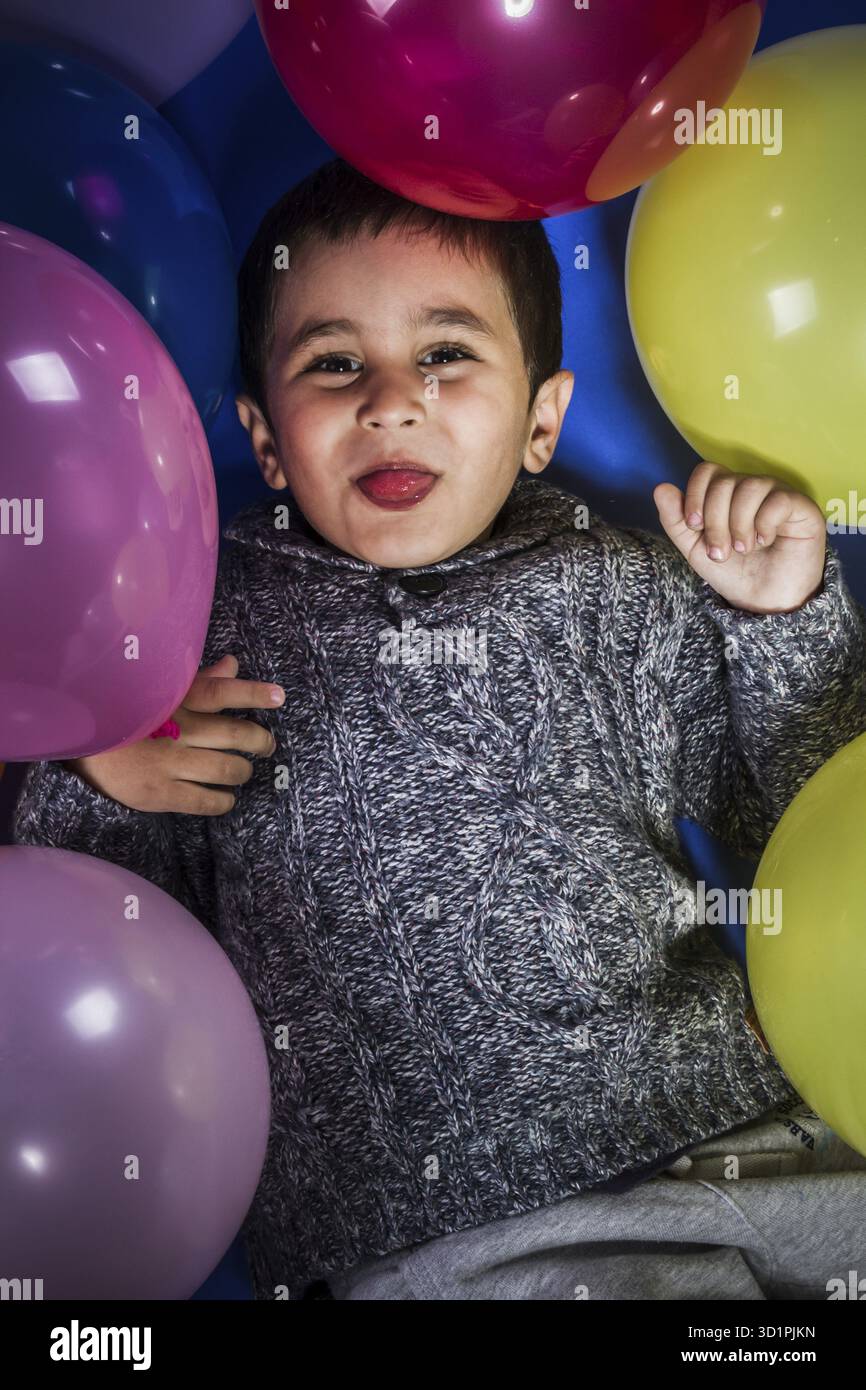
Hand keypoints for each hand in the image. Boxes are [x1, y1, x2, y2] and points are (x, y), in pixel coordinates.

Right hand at [66, 654, 282, 814]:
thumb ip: (198, 679)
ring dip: (243, 771)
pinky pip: (205, 800)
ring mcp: (168, 763)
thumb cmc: (125, 712)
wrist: (80, 745)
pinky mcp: (159, 793)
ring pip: (226, 770)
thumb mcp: (156, 690)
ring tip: (244, 770)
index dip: (254, 693)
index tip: (279, 696)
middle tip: (266, 745)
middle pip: (234, 734)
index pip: (221, 692)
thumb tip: (232, 665)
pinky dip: (224, 800)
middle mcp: (176, 729)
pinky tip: (226, 797)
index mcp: (173, 699)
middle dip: (259, 741)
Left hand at [653, 462, 825, 613]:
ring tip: (743, 549)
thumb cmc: (733, 573)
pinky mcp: (801, 507)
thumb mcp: (695, 549)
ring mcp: (776, 494)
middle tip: (721, 552)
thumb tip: (660, 488)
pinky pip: (777, 500)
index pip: (706, 471)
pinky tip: (765, 541)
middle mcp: (751, 488)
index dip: (696, 495)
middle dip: (715, 521)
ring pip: (749, 488)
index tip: (694, 526)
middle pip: (724, 482)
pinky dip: (764, 524)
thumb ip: (676, 521)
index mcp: (725, 494)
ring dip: (738, 525)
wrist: (764, 601)